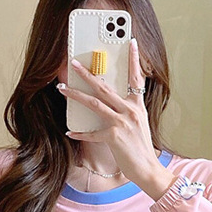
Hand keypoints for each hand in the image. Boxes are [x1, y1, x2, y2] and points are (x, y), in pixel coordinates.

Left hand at [59, 38, 175, 200]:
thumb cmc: (141, 148)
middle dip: (87, 74)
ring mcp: (122, 123)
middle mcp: (130, 111)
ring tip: (62, 89)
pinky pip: (92, 133)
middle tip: (74, 63)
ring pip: (94, 104)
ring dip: (76, 95)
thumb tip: (110, 102)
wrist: (148, 169)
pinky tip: (70, 131)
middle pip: (105, 87)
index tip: (131, 42)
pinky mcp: (114, 137)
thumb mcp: (138, 124)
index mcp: (137, 105)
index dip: (134, 59)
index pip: (136, 77)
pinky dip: (80, 133)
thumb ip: (127, 110)